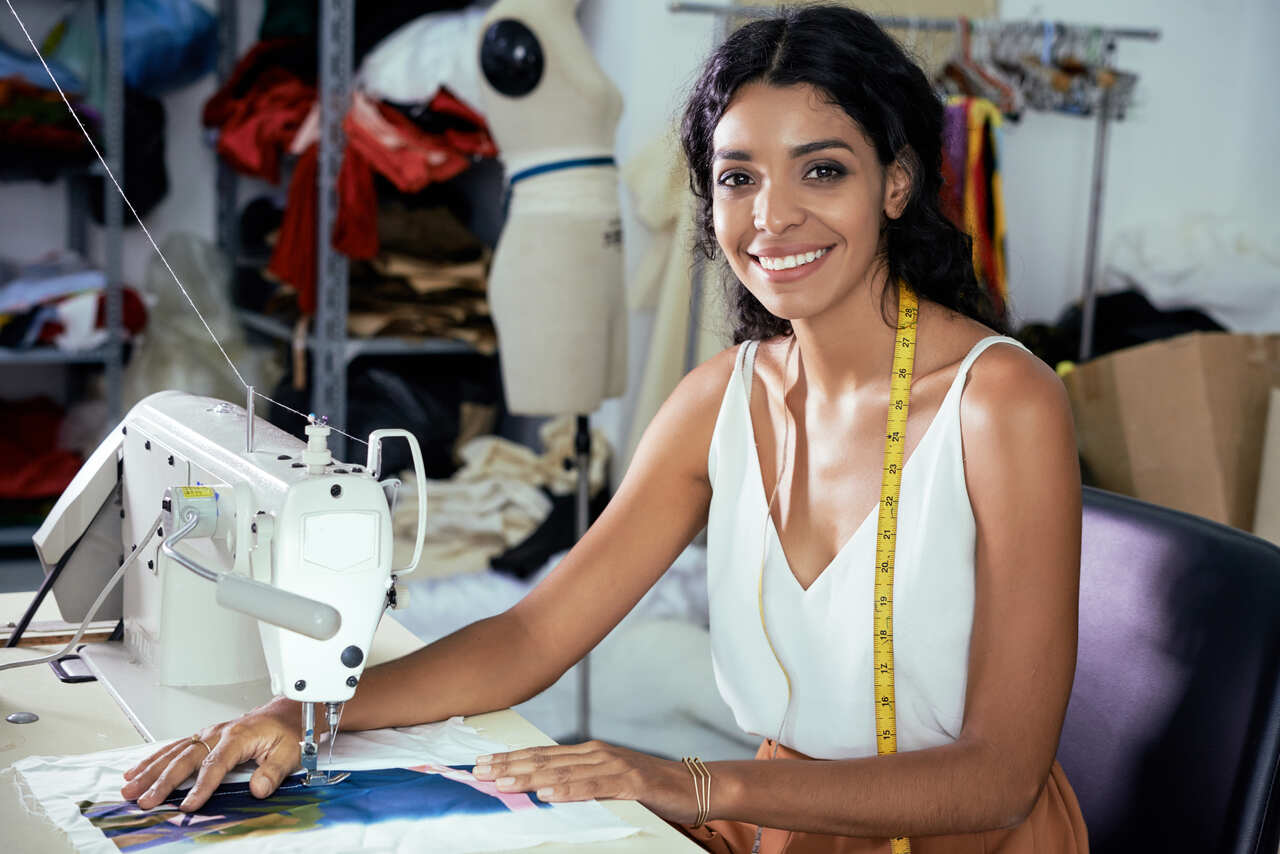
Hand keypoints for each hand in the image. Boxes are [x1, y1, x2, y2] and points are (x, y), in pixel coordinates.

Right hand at [119, 697, 302, 811]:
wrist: (286, 712)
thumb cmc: (287, 731)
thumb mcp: (290, 752)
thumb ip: (274, 771)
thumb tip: (258, 789)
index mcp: (239, 736)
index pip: (215, 764)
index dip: (201, 786)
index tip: (189, 805)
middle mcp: (219, 733)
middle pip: (186, 759)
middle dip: (163, 781)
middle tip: (146, 800)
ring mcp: (208, 734)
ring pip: (174, 752)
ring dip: (150, 770)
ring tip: (130, 788)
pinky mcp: (203, 737)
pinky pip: (174, 747)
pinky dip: (153, 759)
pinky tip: (138, 770)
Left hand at [471, 740, 703, 824]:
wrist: (691, 785)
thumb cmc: (649, 787)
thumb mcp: (608, 782)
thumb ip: (581, 781)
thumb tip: (544, 788)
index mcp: (589, 752)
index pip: (542, 755)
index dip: (511, 759)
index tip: (482, 764)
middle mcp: (597, 753)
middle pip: (545, 760)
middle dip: (509, 765)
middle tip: (478, 771)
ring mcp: (613, 765)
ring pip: (563, 771)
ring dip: (530, 777)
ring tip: (503, 782)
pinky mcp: (630, 782)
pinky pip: (595, 786)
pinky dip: (570, 789)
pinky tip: (550, 792)